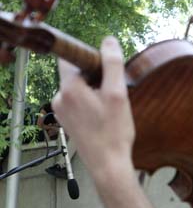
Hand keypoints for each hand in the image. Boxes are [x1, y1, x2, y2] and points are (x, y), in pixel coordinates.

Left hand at [52, 36, 135, 184]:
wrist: (108, 166)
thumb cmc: (113, 133)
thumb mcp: (117, 94)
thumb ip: (112, 64)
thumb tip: (108, 41)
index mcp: (68, 88)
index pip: (70, 56)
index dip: (89, 57)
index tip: (105, 67)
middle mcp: (59, 98)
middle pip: (76, 73)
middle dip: (95, 77)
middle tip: (113, 92)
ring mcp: (62, 112)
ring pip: (78, 89)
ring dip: (94, 92)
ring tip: (110, 108)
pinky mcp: (67, 123)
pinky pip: (78, 104)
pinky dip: (91, 104)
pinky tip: (104, 117)